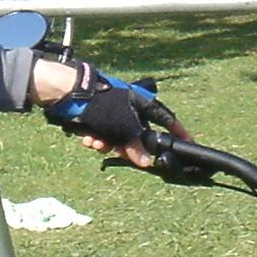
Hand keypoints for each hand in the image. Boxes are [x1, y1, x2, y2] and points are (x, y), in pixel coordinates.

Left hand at [34, 58, 174, 165]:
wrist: (68, 93)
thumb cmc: (102, 104)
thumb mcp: (123, 126)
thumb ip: (136, 145)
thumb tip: (147, 162)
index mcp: (143, 103)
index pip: (167, 119)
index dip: (178, 132)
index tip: (188, 143)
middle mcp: (131, 107)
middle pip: (139, 134)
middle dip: (127, 146)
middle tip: (121, 152)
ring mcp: (114, 111)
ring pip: (119, 136)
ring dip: (108, 143)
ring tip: (97, 142)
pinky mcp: (99, 116)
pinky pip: (104, 133)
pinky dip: (98, 138)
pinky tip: (88, 138)